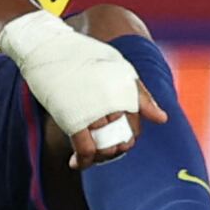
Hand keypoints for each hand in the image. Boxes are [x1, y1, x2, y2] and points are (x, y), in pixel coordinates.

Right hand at [0, 10, 146, 160]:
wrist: (47, 46)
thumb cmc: (82, 55)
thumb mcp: (117, 68)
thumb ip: (139, 95)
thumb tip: (162, 119)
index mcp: (127, 89)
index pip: (136, 126)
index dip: (127, 136)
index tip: (114, 137)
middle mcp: (114, 102)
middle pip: (121, 139)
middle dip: (114, 149)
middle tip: (101, 149)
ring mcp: (94, 110)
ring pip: (104, 148)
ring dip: (99, 157)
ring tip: (89, 155)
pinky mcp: (73, 118)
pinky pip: (84, 149)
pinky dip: (83, 161)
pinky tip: (76, 163)